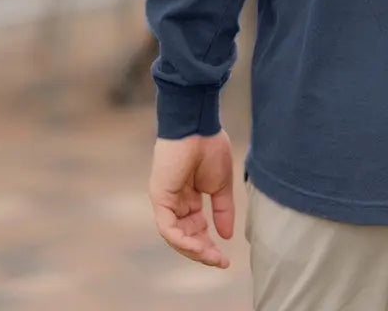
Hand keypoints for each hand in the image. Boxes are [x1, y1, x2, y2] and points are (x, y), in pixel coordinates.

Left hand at [149, 131, 234, 268]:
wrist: (198, 125)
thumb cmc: (210, 147)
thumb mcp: (222, 184)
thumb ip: (223, 209)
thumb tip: (227, 235)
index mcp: (189, 198)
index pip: (197, 229)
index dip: (210, 243)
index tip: (225, 258)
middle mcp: (176, 203)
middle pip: (186, 236)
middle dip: (203, 251)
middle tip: (219, 261)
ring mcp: (166, 201)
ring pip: (176, 237)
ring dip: (194, 249)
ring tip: (212, 257)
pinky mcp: (159, 198)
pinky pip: (168, 228)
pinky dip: (182, 239)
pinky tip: (198, 245)